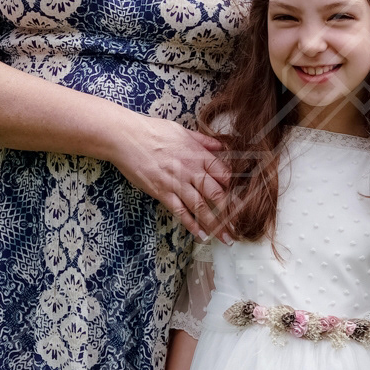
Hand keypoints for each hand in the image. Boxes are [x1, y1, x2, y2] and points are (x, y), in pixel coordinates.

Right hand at [111, 113, 230, 239]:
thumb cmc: (153, 131)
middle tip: (239, 226)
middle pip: (217, 194)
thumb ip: (204, 141)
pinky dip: (191, 224)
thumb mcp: (183, 131)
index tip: (242, 199)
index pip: (224, 174)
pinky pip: (180, 211)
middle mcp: (191, 170)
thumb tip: (222, 146)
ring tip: (225, 238)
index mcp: (199, 155)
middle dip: (230, 212)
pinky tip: (201, 235)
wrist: (126, 137)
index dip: (234, 188)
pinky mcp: (162, 192)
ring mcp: (177, 183)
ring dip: (215, 224)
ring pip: (201, 207)